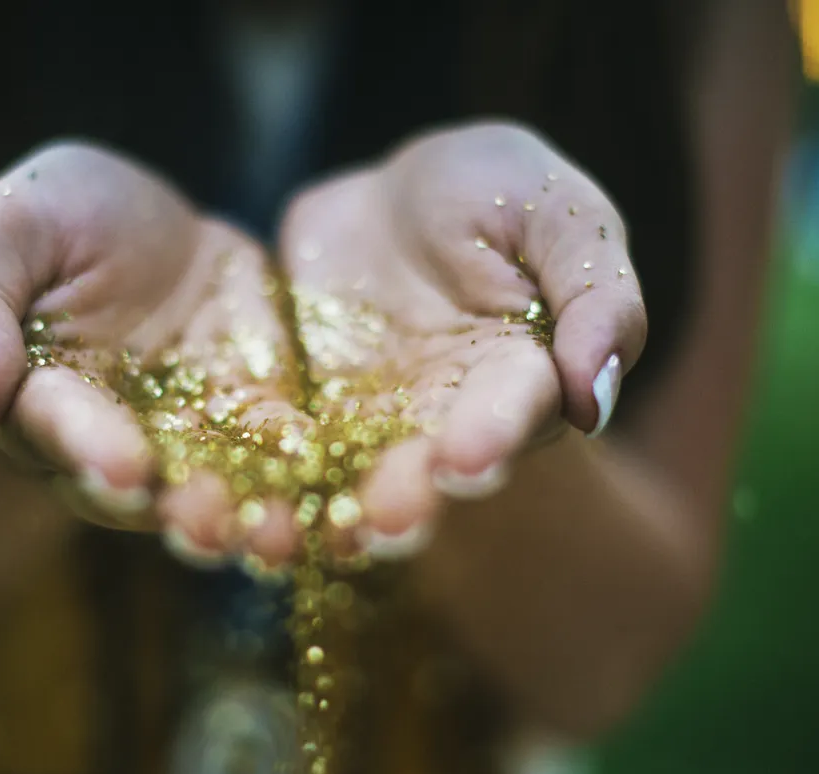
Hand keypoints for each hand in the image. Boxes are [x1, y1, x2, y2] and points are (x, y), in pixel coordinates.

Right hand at [0, 142, 302, 559]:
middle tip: (207, 530)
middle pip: (141, 487)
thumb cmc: (56, 222)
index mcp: (41, 398)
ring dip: (247, 521)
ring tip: (277, 538)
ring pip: (216, 492)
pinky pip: (284, 458)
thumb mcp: (5, 229)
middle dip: (175, 510)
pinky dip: (310, 479)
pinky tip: (345, 496)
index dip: (87, 450)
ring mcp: (192, 440)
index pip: (58, 429)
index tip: (119, 468)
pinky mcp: (258, 423)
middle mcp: (115, 440)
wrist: (150, 227)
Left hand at [277, 122, 647, 555]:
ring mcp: (369, 426)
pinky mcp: (302, 418)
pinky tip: (221, 506)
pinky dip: (250, 480)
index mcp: (521, 377)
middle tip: (379, 523)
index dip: (490, 438)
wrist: (395, 196)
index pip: (510, 413)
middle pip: (425, 470)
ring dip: (324, 512)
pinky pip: (275, 451)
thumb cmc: (498, 192)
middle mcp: (446, 421)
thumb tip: (597, 395)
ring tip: (296, 536)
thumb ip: (595, 296)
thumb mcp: (559, 213)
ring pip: (347, 480)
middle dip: (404, 499)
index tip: (465, 462)